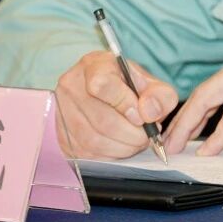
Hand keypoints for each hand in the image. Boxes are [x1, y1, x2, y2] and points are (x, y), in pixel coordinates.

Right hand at [54, 50, 178, 158]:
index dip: (125, 105)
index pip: (102, 85)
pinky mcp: (63, 136)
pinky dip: (111, 155)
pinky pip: (88, 154)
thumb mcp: (150, 84)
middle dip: (132, 134)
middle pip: (102, 120)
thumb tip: (149, 112)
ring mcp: (63, 111)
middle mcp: (72, 86)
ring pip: (95, 140)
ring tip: (136, 141)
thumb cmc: (128, 88)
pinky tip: (121, 147)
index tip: (141, 116)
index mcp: (93, 65)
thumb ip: (159, 95)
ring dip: (123, 147)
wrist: (106, 97)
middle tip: (146, 136)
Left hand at [163, 44, 222, 156]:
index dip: (194, 113)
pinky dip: (217, 135)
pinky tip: (208, 149)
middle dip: (184, 119)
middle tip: (168, 141)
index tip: (181, 133)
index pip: (215, 88)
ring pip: (210, 98)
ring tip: (177, 145)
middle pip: (206, 91)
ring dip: (190, 125)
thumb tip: (221, 130)